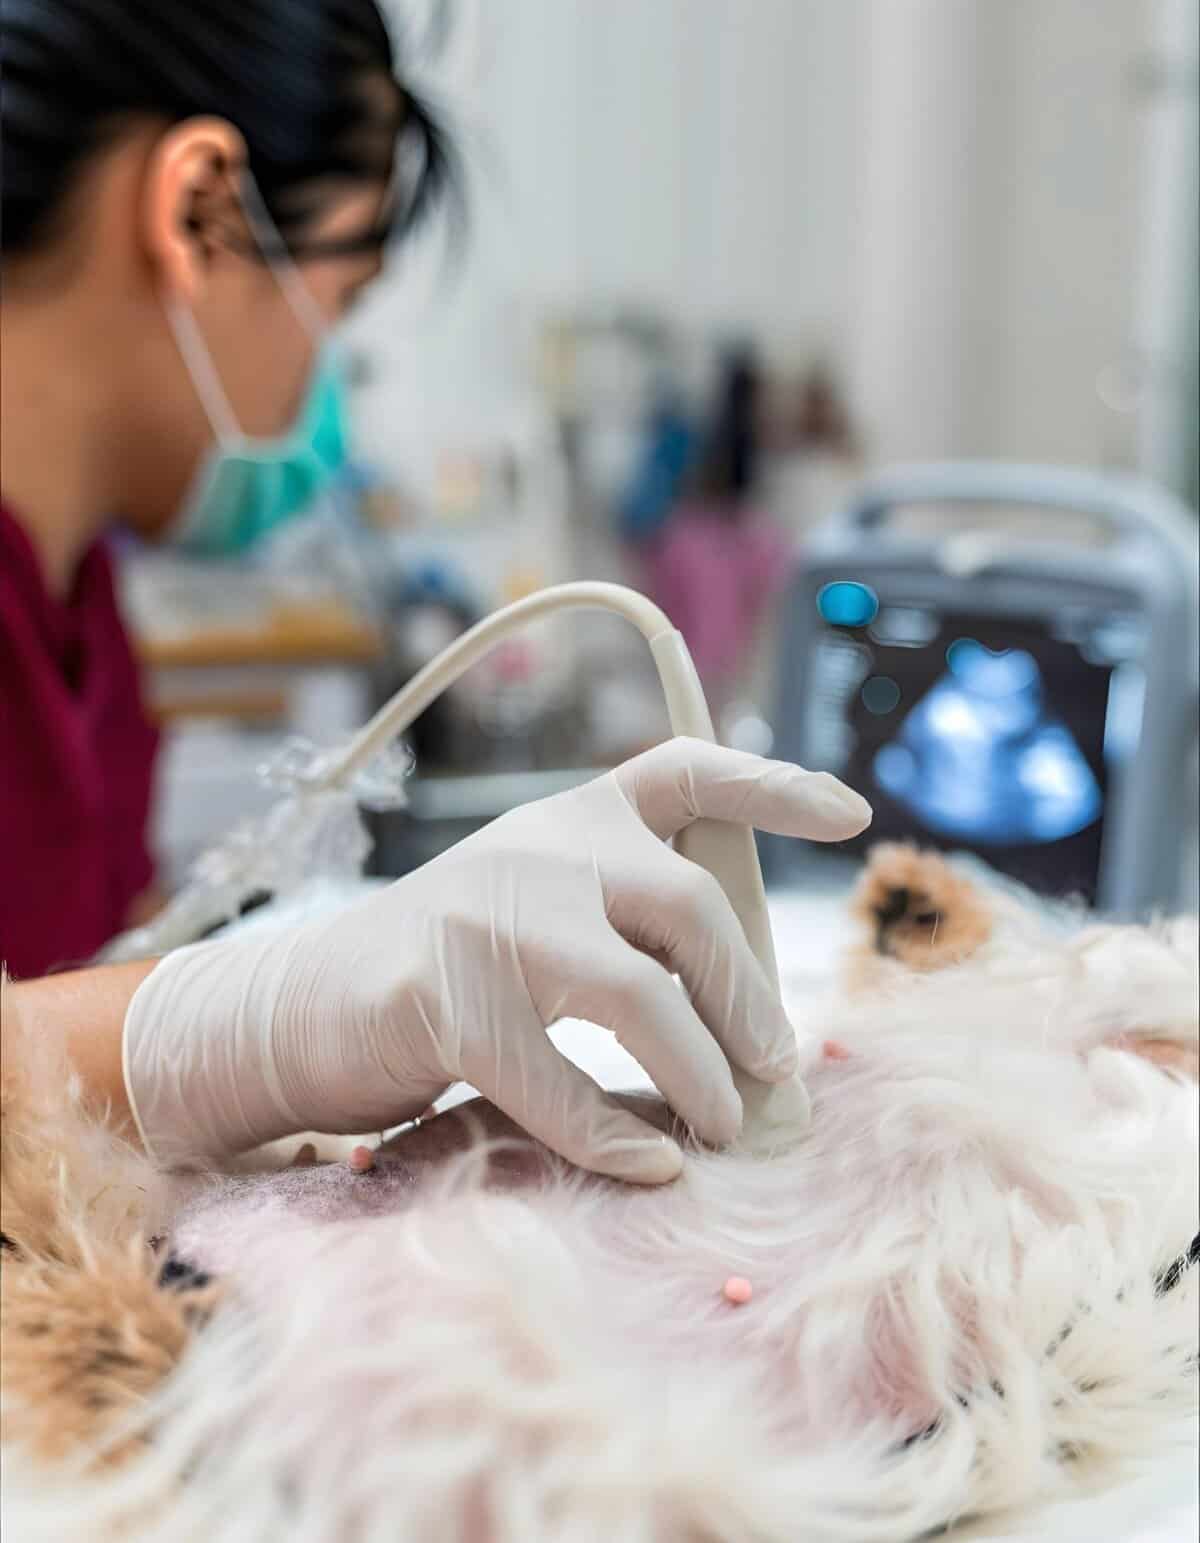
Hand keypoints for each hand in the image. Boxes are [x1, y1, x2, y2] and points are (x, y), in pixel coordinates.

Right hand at [123, 739, 870, 1181]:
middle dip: (747, 994)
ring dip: (700, 1071)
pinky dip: (614, 1139)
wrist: (305, 1007)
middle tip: (777, 1065)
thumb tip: (751, 1024)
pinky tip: (651, 1167)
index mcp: (572, 818)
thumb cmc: (450, 971)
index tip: (852, 812)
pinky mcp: (447, 1006)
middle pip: (686, 903)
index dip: (774, 786)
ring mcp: (488, 922)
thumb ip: (628, 926)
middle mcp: (536, 850)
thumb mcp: (543, 909)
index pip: (686, 770)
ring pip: (636, 994)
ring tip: (728, 1125)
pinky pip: (562, 1085)